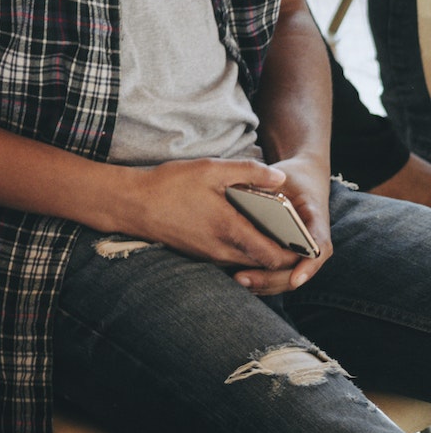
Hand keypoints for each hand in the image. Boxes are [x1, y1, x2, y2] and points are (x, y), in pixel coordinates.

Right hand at [118, 156, 307, 273]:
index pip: (276, 256)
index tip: (303, 237)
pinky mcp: (198, 254)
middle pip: (265, 263)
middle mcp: (222, 250)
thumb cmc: (168, 185)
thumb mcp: (210, 169)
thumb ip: (249, 172)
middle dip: (281, 251)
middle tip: (290, 230)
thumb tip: (281, 179)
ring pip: (247, 261)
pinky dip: (241, 248)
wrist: (130, 204)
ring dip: (260, 250)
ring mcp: (209, 255)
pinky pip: (230, 257)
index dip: (294, 252)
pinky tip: (238, 227)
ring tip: (268, 227)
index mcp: (230, 231)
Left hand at [233, 153, 333, 294]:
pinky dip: (262, 279)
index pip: (318, 248)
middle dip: (273, 279)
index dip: (308, 266)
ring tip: (238, 281)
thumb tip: (246, 200)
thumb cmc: (291, 177)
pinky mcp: (288, 254)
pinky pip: (278, 272)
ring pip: (288, 277)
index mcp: (316, 221)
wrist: (303, 178)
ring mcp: (301, 251)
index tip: (295, 279)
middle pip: (298, 270)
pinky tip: (238, 278)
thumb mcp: (282, 176)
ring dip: (265, 283)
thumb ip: (267, 187)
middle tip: (243, 279)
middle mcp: (312, 241)